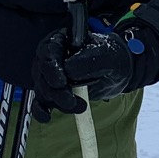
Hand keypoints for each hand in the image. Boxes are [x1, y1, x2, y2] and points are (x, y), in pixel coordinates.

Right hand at [31, 22, 158, 119]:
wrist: (118, 72)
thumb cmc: (112, 57)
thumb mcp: (107, 55)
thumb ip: (89, 59)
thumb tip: (68, 69)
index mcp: (62, 40)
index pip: (48, 51)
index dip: (52, 68)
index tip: (61, 83)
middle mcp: (52, 57)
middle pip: (42, 73)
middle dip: (56, 91)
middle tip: (71, 101)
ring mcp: (50, 75)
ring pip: (43, 90)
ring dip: (58, 102)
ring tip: (80, 107)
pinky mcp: (53, 92)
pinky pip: (40, 102)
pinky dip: (41, 111)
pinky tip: (47, 117)